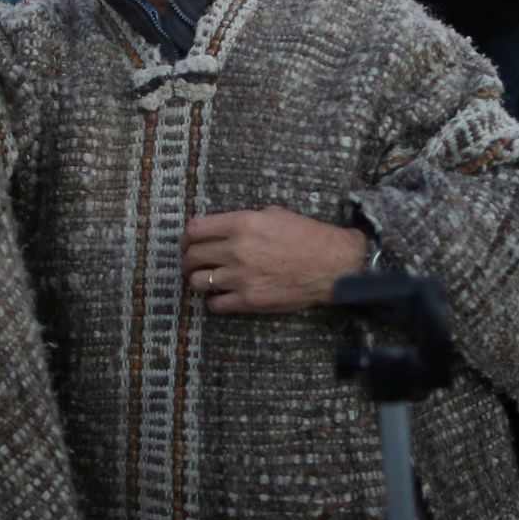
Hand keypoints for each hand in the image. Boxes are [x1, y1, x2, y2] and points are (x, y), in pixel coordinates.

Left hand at [182, 207, 367, 314]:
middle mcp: (236, 250)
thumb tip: (222, 229)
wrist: (331, 264)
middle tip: (193, 263)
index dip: (187, 238)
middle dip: (188, 260)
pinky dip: (214, 301)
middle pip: (192, 257)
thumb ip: (243, 221)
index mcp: (241, 224)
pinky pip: (215, 304)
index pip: (195, 230)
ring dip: (198, 281)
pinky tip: (221, 296)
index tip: (188, 243)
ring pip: (198, 282)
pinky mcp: (249, 300)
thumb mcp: (273, 214)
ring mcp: (241, 277)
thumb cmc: (306, 236)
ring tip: (206, 280)